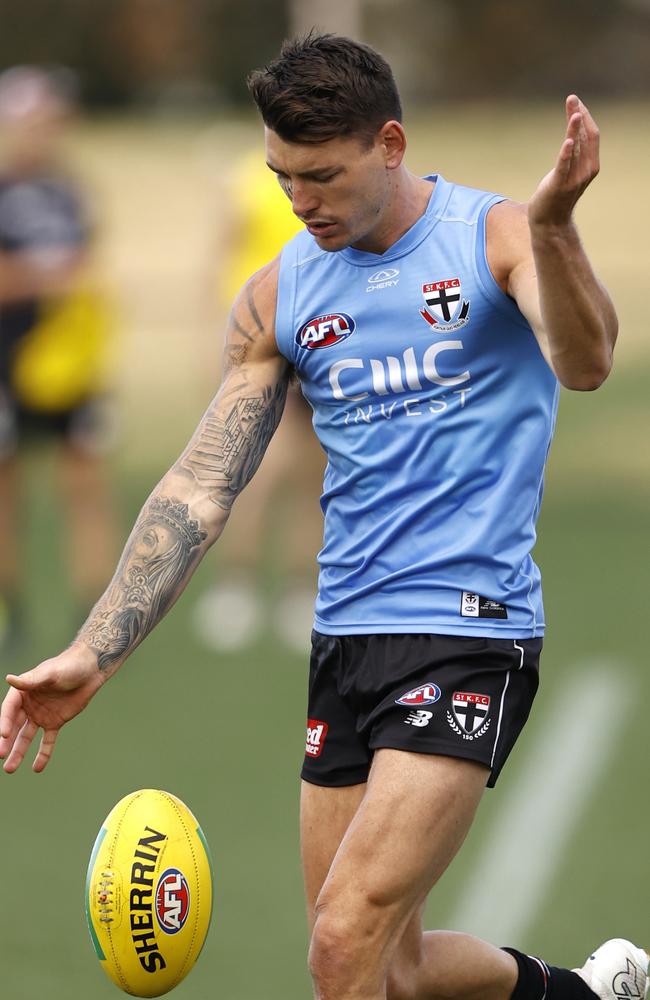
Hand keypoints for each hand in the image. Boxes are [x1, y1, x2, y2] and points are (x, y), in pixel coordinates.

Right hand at [0, 643, 102, 773]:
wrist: (90, 670)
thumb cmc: (68, 666)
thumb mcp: (50, 673)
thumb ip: (31, 680)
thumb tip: (9, 678)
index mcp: (23, 692)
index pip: (9, 709)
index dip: (5, 722)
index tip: (4, 735)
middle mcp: (29, 705)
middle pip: (15, 726)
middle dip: (7, 742)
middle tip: (1, 756)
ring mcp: (41, 715)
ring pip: (27, 737)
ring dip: (19, 752)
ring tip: (10, 769)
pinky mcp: (55, 722)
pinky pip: (47, 741)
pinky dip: (43, 754)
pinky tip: (37, 768)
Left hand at [528, 95, 599, 228]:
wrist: (550, 223)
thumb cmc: (557, 195)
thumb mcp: (569, 171)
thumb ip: (574, 155)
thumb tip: (572, 134)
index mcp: (591, 166)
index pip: (592, 135)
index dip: (585, 117)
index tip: (575, 102)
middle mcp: (586, 171)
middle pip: (585, 137)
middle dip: (579, 116)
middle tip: (572, 98)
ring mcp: (573, 179)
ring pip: (576, 148)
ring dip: (573, 128)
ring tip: (572, 110)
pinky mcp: (558, 186)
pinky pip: (563, 167)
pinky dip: (566, 154)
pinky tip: (567, 141)